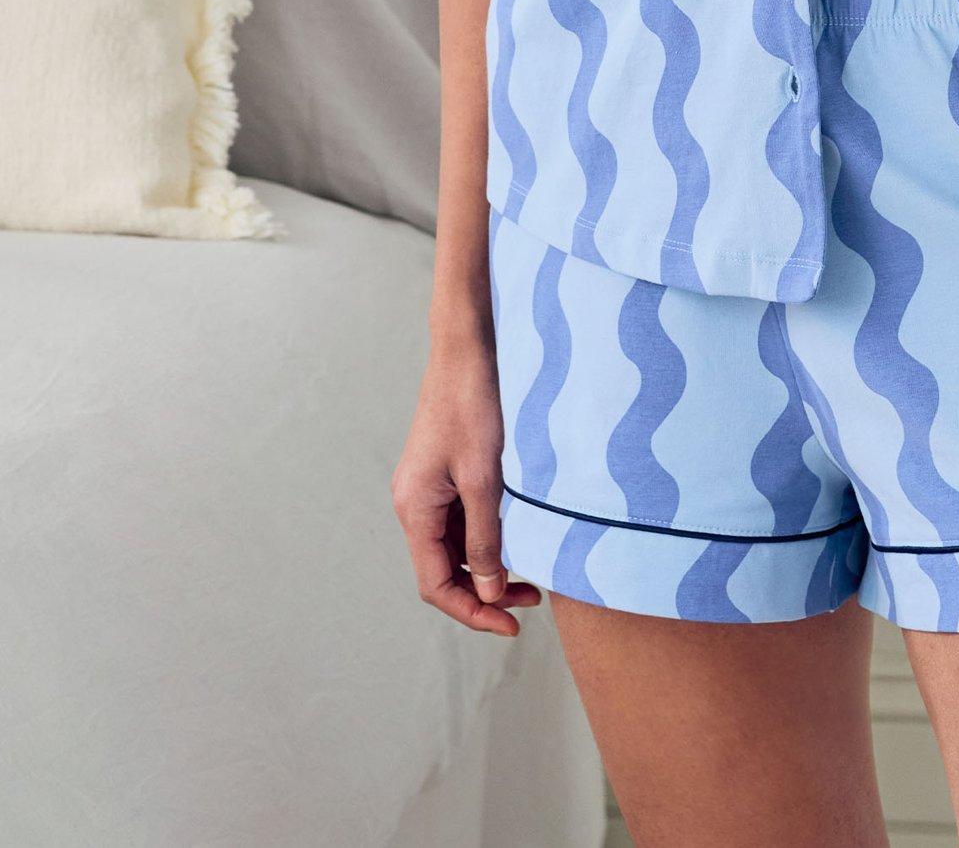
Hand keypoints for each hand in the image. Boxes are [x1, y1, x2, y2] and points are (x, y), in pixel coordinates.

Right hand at [391, 334, 542, 637]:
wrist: (468, 346)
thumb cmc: (473, 404)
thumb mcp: (485, 477)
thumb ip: (486, 538)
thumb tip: (489, 591)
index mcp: (414, 508)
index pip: (435, 584)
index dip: (472, 610)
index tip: (511, 625)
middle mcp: (414, 503)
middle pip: (444, 569)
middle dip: (483, 592)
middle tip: (529, 600)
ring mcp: (428, 488)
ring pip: (455, 546)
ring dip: (488, 565)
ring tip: (530, 574)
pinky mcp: (445, 473)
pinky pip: (461, 520)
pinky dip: (487, 537)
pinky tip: (518, 536)